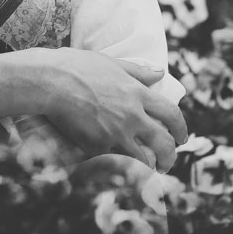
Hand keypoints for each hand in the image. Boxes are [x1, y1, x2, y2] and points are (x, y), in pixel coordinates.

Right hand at [34, 51, 187, 172]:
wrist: (50, 81)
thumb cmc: (78, 66)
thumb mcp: (111, 63)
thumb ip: (137, 71)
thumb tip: (160, 73)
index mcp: (137, 93)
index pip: (172, 114)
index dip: (181, 129)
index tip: (182, 138)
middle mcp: (132, 116)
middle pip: (164, 143)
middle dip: (171, 156)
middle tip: (168, 161)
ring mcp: (115, 134)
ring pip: (144, 160)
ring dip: (150, 168)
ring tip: (148, 170)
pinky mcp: (97, 147)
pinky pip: (115, 162)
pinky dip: (120, 167)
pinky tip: (120, 167)